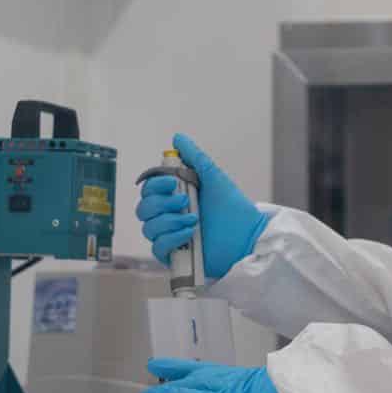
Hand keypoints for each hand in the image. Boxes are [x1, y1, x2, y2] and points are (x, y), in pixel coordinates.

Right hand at [135, 133, 273, 278]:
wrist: (247, 236)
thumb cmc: (233, 207)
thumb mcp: (213, 177)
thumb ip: (194, 156)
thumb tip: (178, 138)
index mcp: (174, 196)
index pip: (148, 189)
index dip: (155, 184)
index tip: (173, 182)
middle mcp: (169, 215)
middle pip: (143, 208)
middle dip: (162, 203)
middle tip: (186, 201)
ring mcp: (170, 235)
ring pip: (149, 228)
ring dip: (170, 221)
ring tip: (195, 220)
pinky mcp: (175, 254)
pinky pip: (158, 247)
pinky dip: (172, 238)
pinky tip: (190, 233)